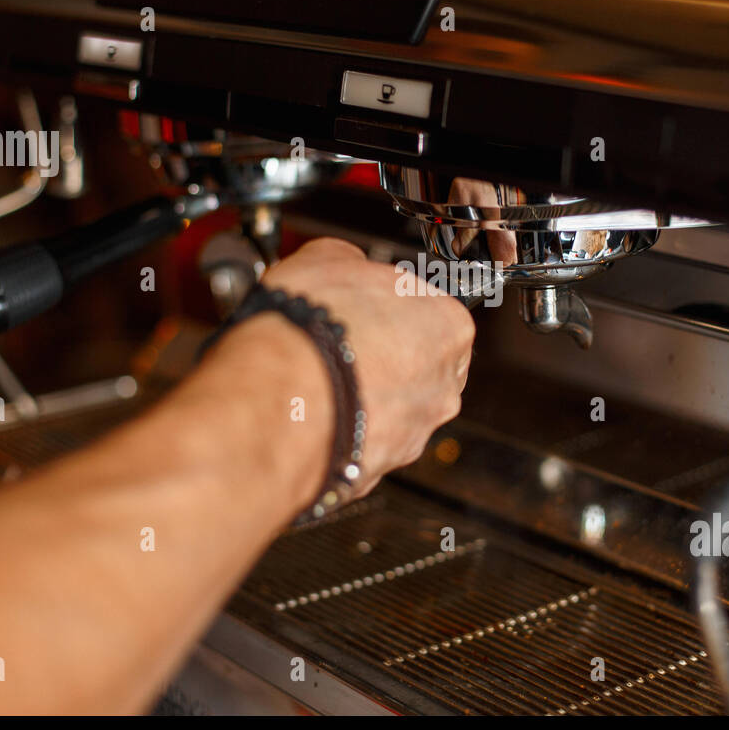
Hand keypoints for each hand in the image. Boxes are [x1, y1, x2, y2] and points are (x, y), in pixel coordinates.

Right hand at [261, 237, 474, 494]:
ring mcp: (411, 436)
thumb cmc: (311, 328)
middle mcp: (443, 388)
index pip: (430, 313)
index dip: (386, 310)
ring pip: (388, 411)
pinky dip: (335, 433)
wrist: (278, 400)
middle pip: (416, 367)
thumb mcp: (327, 257)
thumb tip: (347, 264)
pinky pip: (357, 446)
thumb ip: (352, 262)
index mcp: (449, 327)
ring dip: (357, 398)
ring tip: (312, 381)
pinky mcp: (374, 472)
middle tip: (334, 345)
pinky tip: (305, 415)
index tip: (360, 311)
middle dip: (378, 359)